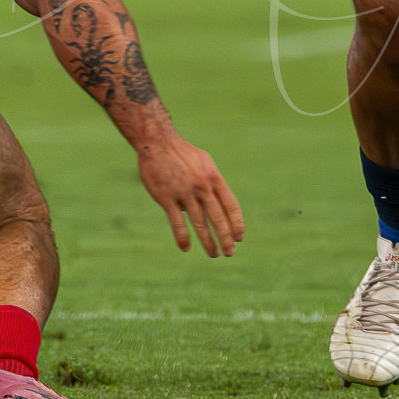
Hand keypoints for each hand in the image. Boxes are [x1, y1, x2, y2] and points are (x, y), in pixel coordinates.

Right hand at [137, 138, 245, 256]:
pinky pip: (177, 222)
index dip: (236, 223)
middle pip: (218, 217)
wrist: (158, 143)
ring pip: (199, 223)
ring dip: (208, 241)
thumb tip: (218, 204)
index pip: (230, 205)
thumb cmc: (183, 154)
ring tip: (213, 254)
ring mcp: (184, 193)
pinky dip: (182, 237)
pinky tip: (186, 248)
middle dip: (225, 238)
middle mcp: (202, 187)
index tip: (239, 237)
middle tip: (230, 253)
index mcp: (213, 178)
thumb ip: (213, 183)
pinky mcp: (166, 198)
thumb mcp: (205, 163)